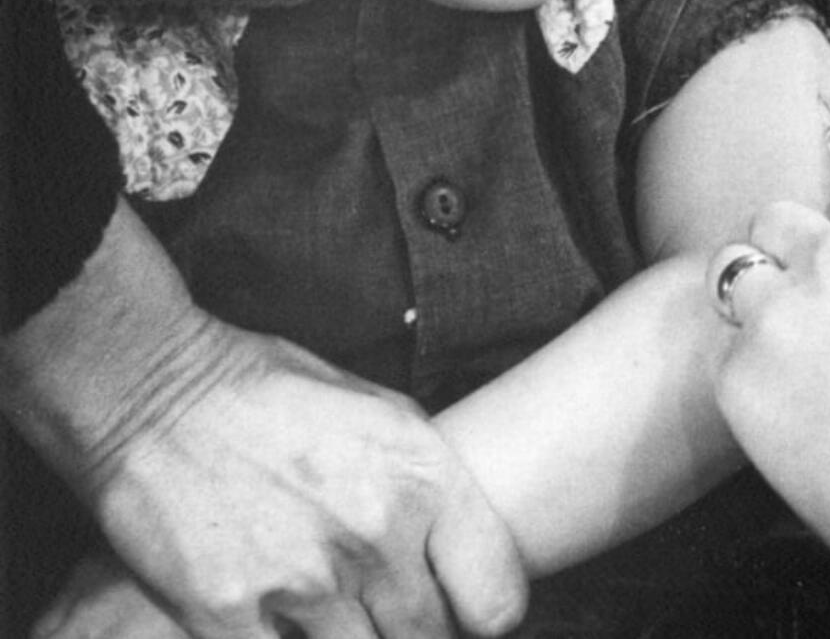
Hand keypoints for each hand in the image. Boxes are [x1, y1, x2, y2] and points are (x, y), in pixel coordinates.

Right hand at [1, 203, 526, 637]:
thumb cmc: (271, 391)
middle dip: (413, 630)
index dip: (482, 615)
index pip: (499, 599)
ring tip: (328, 604)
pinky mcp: (231, 617)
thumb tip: (456, 552)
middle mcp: (376, 533)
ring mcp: (305, 581)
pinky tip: (278, 616)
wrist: (156, 389)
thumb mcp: (379, 413)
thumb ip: (426, 485)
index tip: (459, 608)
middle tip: (384, 605)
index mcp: (423, 475)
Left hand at [711, 201, 829, 597]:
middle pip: (778, 221)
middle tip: (804, 309)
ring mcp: (781, 306)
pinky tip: (784, 411)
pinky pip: (725, 350)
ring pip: (732, 269)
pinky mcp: (737, 364)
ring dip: (751, 301)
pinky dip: (745, 374)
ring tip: (781, 351)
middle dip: (786, 255)